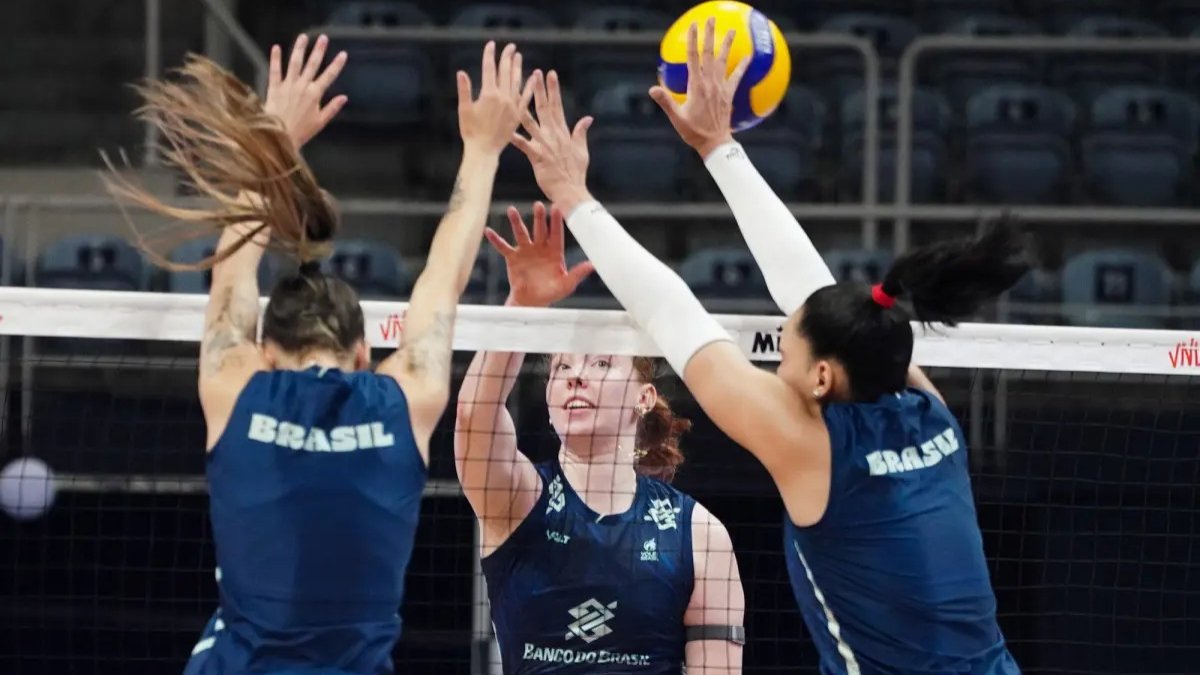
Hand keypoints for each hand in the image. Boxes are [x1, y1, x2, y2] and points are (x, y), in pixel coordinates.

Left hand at [264, 33, 347, 148]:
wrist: (278, 136)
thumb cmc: (301, 132)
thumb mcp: (320, 122)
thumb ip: (332, 108)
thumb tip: (344, 98)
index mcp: (315, 94)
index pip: (329, 76)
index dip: (337, 64)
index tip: (343, 54)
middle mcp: (302, 86)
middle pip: (312, 64)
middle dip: (319, 50)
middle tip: (323, 38)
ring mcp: (287, 85)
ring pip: (295, 63)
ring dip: (299, 49)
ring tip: (303, 37)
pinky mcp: (274, 87)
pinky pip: (275, 70)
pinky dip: (275, 59)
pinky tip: (276, 47)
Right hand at [457, 42, 536, 155]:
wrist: (484, 151)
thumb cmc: (470, 132)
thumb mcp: (464, 110)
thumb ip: (464, 90)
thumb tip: (461, 73)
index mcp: (488, 94)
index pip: (489, 69)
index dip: (489, 55)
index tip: (491, 44)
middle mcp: (503, 98)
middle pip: (505, 72)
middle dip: (507, 57)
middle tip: (510, 46)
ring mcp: (512, 106)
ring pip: (516, 82)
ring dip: (517, 68)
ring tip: (519, 56)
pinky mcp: (518, 115)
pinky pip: (526, 98)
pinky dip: (529, 87)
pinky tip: (532, 78)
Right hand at [487, 201, 593, 306]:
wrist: (532, 302)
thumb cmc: (551, 293)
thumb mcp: (566, 284)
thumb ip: (577, 273)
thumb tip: (593, 265)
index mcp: (554, 252)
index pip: (556, 234)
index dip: (556, 222)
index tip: (557, 208)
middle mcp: (540, 248)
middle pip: (540, 229)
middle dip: (539, 217)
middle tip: (538, 204)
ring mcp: (526, 251)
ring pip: (521, 233)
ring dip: (516, 222)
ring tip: (512, 210)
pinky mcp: (513, 258)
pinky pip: (503, 247)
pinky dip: (496, 240)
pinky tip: (488, 231)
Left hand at [511, 70, 594, 213]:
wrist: (571, 190)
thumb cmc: (575, 173)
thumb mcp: (582, 150)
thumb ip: (581, 132)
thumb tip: (588, 118)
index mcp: (563, 132)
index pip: (557, 106)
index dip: (553, 89)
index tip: (550, 74)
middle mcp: (553, 135)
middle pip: (544, 108)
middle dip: (540, 89)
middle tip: (535, 72)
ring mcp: (544, 144)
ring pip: (531, 121)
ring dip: (524, 106)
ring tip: (516, 93)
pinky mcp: (537, 156)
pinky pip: (523, 145)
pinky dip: (514, 137)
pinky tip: (505, 129)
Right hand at [648, 18, 750, 157]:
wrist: (715, 143)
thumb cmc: (694, 132)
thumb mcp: (676, 117)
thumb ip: (666, 101)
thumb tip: (652, 89)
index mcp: (696, 86)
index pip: (693, 58)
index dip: (693, 41)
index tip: (693, 26)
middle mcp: (710, 83)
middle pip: (709, 54)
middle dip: (709, 35)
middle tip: (711, 19)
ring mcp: (721, 88)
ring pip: (723, 61)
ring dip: (727, 44)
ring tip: (731, 30)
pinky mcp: (728, 94)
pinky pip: (736, 77)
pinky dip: (742, 66)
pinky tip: (748, 56)